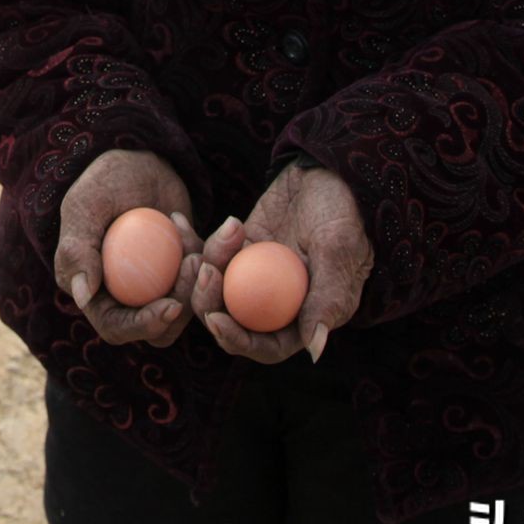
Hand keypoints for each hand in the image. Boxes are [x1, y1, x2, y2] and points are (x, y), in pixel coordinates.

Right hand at [53, 149, 202, 347]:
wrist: (138, 160)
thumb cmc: (104, 181)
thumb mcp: (86, 206)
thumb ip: (76, 249)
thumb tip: (81, 297)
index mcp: (95, 293)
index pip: (117, 327)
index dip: (144, 324)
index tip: (170, 306)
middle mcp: (126, 297)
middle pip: (159, 326)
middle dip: (182, 302)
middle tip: (195, 265)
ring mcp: (157, 287)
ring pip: (185, 308)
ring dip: (198, 282)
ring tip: (194, 242)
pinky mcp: (182, 273)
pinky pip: (200, 280)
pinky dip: (203, 255)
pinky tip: (182, 222)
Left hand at [194, 161, 372, 365]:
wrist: (329, 170)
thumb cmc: (343, 210)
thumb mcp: (338, 251)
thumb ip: (327, 300)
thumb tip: (314, 352)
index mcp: (306, 316)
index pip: (266, 346)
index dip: (238, 340)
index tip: (216, 319)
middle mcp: (278, 303)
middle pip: (232, 320)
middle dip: (209, 302)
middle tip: (203, 268)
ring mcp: (256, 277)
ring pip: (215, 289)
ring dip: (202, 267)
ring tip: (203, 240)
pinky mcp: (240, 250)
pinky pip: (211, 256)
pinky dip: (193, 243)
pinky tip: (179, 221)